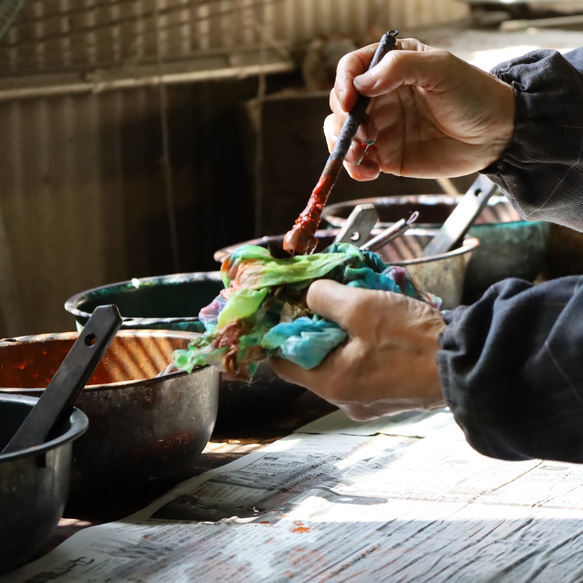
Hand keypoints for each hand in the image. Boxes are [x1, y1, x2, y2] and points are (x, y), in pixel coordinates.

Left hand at [270, 279, 445, 420]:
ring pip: (342, 364)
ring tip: (360, 310)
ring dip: (345, 337)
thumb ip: (325, 297)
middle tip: (328, 303)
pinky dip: (365, 349)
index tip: (286, 312)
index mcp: (332, 383)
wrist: (466, 365)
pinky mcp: (390, 397)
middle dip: (318, 330)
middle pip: (314, 362)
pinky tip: (381, 329)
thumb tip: (309, 295)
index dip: (280, 334)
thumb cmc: (413, 340)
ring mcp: (369, 402)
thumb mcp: (362, 306)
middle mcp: (346, 400)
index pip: (283, 363)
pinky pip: (366, 369)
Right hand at [325, 38, 515, 179]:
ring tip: (361, 156)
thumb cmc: (474, 95)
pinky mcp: (387, 155)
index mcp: (392, 68)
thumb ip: (400, 67)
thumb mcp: (441, 69)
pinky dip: (355, 169)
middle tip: (365, 133)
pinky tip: (369, 171)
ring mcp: (382, 127)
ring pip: (343, 135)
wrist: (496, 135)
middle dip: (343, 121)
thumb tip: (362, 83)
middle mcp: (381, 97)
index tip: (349, 101)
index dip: (343, 83)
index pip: (352, 68)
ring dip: (344, 147)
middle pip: (341, 105)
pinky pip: (359, 163)